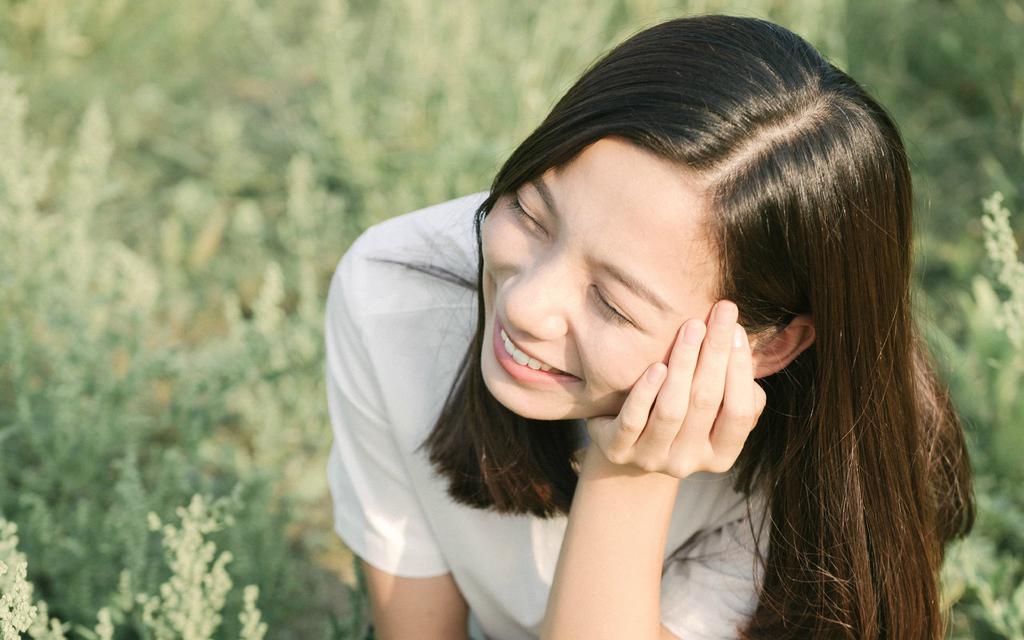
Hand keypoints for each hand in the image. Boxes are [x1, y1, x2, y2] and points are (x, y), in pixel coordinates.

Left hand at [585, 300, 766, 478]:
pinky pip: (634, 421)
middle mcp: (689, 461)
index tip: (738, 329)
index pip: (740, 413)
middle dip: (715, 353)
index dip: (741, 371)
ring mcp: (653, 459)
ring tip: (691, 328)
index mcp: (720, 455)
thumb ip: (736, 386)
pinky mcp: (619, 451)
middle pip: (706, 402)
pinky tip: (656, 366)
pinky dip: (645, 392)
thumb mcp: (711, 407)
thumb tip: (746, 347)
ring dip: (684, 364)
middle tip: (721, 311)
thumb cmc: (680, 413)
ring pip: (671, 410)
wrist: (625, 444)